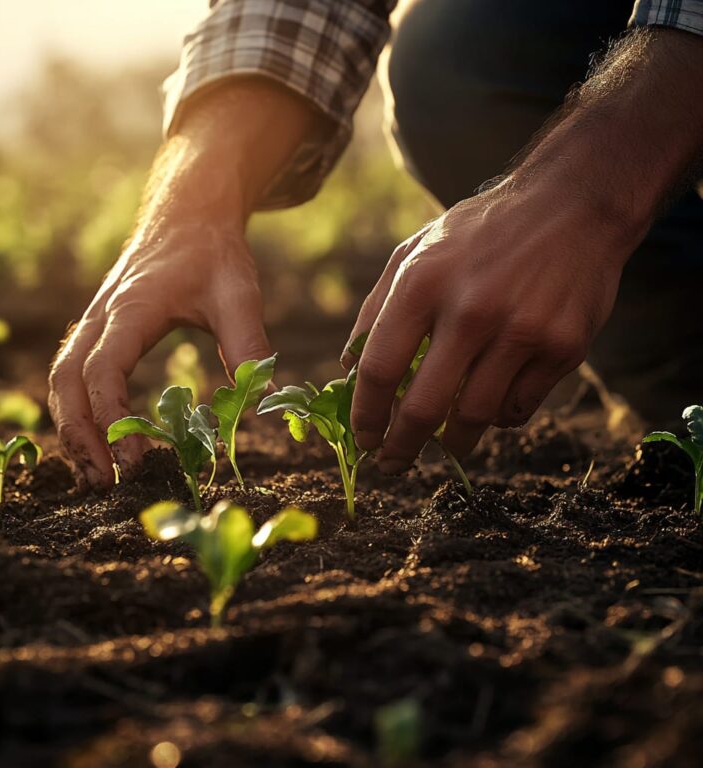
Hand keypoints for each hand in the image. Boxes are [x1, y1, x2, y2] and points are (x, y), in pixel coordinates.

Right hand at [49, 80, 316, 488]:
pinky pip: (74, 371)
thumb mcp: (238, 296)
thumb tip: (262, 405)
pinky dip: (78, 408)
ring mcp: (96, 320)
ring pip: (63, 378)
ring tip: (94, 472)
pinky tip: (97, 437)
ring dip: (72, 426)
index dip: (112, 418)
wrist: (189, 214)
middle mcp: (102, 316)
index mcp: (132, 309)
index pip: (103, 369)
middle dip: (79, 435)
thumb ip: (249, 346)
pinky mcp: (101, 327)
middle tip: (103, 482)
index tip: (132, 461)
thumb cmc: (213, 253)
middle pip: (68, 380)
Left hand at [345, 27, 702, 473]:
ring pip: (474, 418)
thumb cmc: (480, 233)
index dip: (366, 415)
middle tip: (393, 465)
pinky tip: (492, 406)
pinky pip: (519, 409)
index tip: (363, 438)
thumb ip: (376, 309)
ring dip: (453, 442)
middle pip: (422, 408)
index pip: (379, 369)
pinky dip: (499, 418)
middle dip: (401, 448)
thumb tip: (348, 370)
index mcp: (423, 282)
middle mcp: (470, 309)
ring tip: (447, 444)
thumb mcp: (415, 251)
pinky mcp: (563, 347)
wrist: (572, 205)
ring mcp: (521, 331)